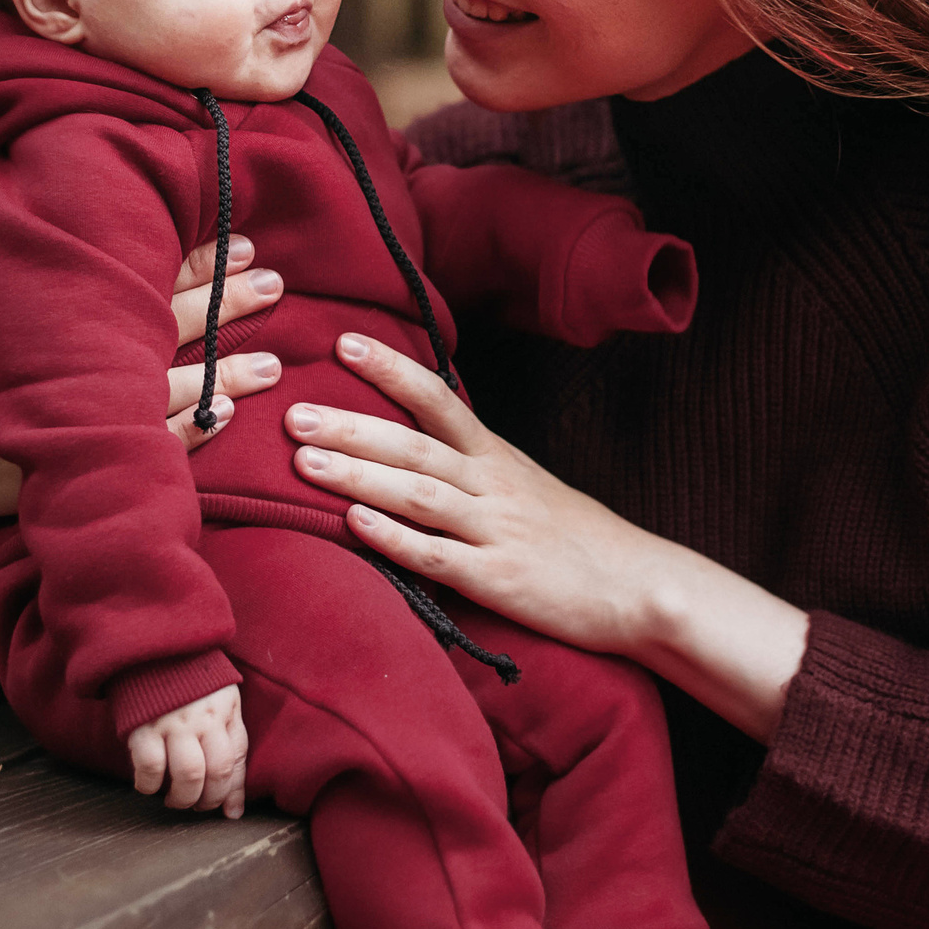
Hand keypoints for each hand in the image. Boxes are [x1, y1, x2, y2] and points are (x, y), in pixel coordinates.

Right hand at [0, 238, 286, 599]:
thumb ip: (26, 254)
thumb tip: (57, 183)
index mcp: (59, 311)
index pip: (141, 274)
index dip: (196, 259)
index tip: (241, 240)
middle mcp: (77, 360)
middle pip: (169, 324)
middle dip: (226, 302)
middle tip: (273, 280)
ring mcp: (85, 416)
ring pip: (176, 389)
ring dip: (229, 375)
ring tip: (274, 362)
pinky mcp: (88, 463)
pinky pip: (156, 447)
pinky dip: (195, 431)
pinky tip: (231, 417)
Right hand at [126, 684, 248, 818]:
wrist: (150, 646)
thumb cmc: (188, 680)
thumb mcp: (219, 701)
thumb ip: (229, 745)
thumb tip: (234, 809)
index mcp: (225, 710)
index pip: (236, 760)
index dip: (232, 792)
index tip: (227, 812)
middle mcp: (204, 717)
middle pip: (215, 773)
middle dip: (207, 801)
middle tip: (197, 805)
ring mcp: (173, 721)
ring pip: (188, 775)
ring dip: (182, 799)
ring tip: (175, 799)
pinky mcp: (143, 725)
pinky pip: (151, 767)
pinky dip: (149, 785)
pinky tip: (148, 785)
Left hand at [287, 333, 810, 741]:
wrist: (638, 587)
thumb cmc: (573, 537)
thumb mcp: (524, 484)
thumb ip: (470, 463)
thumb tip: (413, 435)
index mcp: (496, 456)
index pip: (436, 399)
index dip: (389, 369)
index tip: (340, 342)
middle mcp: (492, 484)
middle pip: (412, 444)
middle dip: (348, 426)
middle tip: (290, 411)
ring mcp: (494, 531)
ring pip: (417, 494)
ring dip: (357, 475)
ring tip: (303, 461)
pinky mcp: (498, 580)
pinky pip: (437, 557)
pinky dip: (394, 539)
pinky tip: (353, 526)